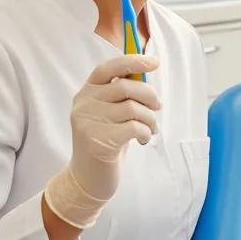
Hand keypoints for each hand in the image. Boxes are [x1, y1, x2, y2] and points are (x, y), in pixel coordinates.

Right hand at [44, 53, 159, 227]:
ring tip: (151, 129)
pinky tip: (143, 140)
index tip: (154, 62)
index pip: (108, 68)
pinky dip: (146, 132)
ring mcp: (88, 122)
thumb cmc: (106, 141)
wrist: (88, 178)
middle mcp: (83, 104)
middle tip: (157, 108)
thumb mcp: (110, 113)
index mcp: (86, 92)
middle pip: (126, 87)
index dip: (132, 61)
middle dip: (149, 96)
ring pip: (133, 108)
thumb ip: (123, 95)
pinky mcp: (98, 141)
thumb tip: (146, 73)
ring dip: (150, 119)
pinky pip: (134, 127)